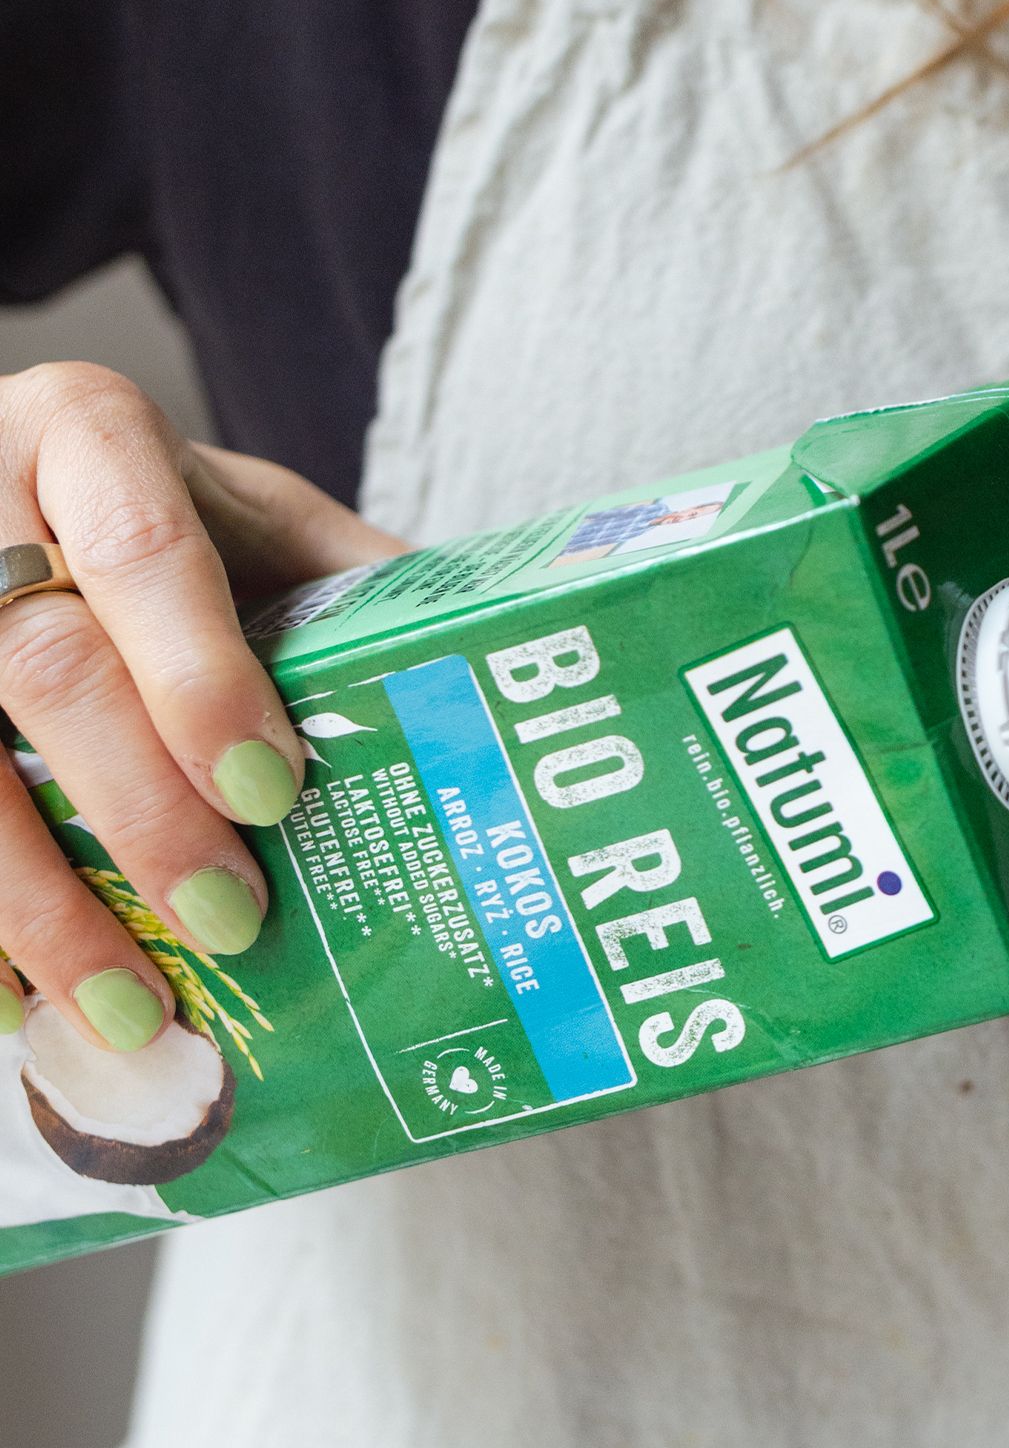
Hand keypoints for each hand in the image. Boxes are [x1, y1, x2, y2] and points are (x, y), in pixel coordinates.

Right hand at [0, 365, 399, 1047]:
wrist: (8, 481)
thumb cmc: (155, 518)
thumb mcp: (257, 523)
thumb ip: (353, 587)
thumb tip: (518, 693)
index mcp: (86, 438)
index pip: (143, 551)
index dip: (198, 674)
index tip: (270, 789)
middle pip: (44, 666)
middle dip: (139, 808)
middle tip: (233, 921)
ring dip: (37, 902)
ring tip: (128, 1008)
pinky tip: (10, 1009)